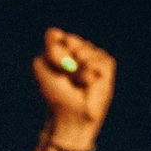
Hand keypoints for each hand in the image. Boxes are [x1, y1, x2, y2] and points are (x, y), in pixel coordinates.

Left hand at [36, 28, 114, 149]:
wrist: (69, 114)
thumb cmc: (57, 94)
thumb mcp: (43, 67)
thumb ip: (52, 48)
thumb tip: (76, 47)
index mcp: (62, 49)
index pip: (55, 36)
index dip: (52, 50)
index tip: (52, 66)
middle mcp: (79, 50)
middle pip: (70, 40)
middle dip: (65, 59)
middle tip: (65, 76)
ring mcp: (94, 57)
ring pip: (86, 49)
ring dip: (78, 69)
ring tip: (77, 83)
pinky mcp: (107, 67)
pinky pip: (100, 60)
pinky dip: (91, 72)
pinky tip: (88, 84)